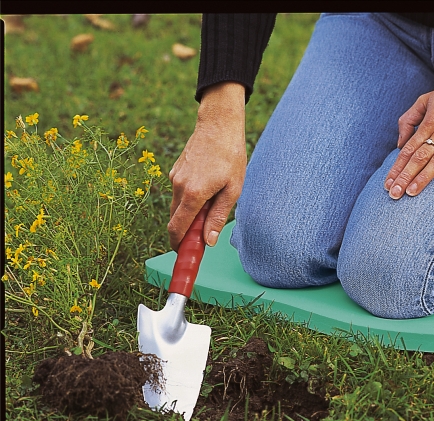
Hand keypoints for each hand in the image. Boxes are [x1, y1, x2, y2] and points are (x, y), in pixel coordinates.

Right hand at [168, 82, 245, 250]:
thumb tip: (207, 242)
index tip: (184, 256)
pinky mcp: (176, 171)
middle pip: (174, 220)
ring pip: (176, 207)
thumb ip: (217, 217)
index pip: (177, 228)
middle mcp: (178, 187)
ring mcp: (174, 177)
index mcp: (193, 194)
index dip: (179, 246)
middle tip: (200, 240)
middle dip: (184, 234)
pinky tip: (206, 192)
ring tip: (209, 211)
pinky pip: (179, 193)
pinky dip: (188, 201)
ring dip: (188, 216)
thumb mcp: (232, 190)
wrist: (218, 124)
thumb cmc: (230, 157)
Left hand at [384, 66, 433, 198]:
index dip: (397, 167)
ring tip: (411, 193)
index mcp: (430, 122)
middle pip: (420, 157)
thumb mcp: (427, 99)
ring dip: (424, 177)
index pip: (409, 149)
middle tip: (394, 194)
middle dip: (405, 176)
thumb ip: (409, 119)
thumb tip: (399, 143)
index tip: (387, 184)